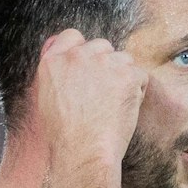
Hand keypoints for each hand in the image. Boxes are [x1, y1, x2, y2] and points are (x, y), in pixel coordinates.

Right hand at [33, 28, 146, 168]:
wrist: (83, 150)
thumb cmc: (65, 135)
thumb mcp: (47, 98)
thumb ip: (58, 74)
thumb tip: (67, 64)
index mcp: (53, 61)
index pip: (72, 37)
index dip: (84, 51)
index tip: (90, 68)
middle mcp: (77, 56)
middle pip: (101, 46)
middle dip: (106, 65)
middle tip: (105, 93)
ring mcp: (103, 63)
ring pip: (123, 59)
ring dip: (124, 76)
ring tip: (114, 104)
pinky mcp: (126, 74)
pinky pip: (140, 75)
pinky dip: (138, 91)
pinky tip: (125, 109)